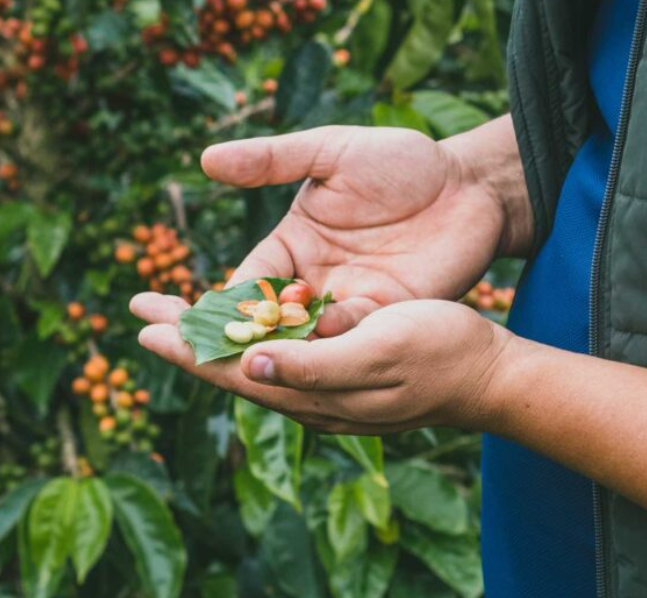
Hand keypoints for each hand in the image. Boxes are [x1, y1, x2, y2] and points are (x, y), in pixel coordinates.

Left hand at [130, 293, 512, 433]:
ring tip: (179, 316)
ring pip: (253, 361)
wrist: (485, 372)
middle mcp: (309, 394)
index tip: (146, 323)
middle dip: (186, 338)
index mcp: (313, 389)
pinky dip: (250, 336)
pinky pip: (281, 356)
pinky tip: (241, 323)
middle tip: (143, 309)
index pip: (234, 371)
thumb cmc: (439, 354)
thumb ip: (313, 366)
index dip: (187, 347)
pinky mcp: (341, 371)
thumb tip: (252, 367)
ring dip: (212, 337)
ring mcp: (324, 385)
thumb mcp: (378, 353)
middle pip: (232, 365)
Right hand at [201, 122, 517, 336]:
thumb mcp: (332, 152)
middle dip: (245, 338)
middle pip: (272, 321)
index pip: (249, 282)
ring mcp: (352, 302)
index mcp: (292, 245)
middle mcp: (316, 280)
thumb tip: (206, 159)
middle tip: (213, 356)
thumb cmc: (400, 162)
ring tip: (261, 361)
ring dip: (290, 350)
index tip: (193, 322)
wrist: (467, 185)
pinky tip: (324, 338)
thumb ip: (273, 159)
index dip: (224, 302)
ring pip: (312, 338)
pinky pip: (357, 336)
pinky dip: (340, 339)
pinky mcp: (389, 316)